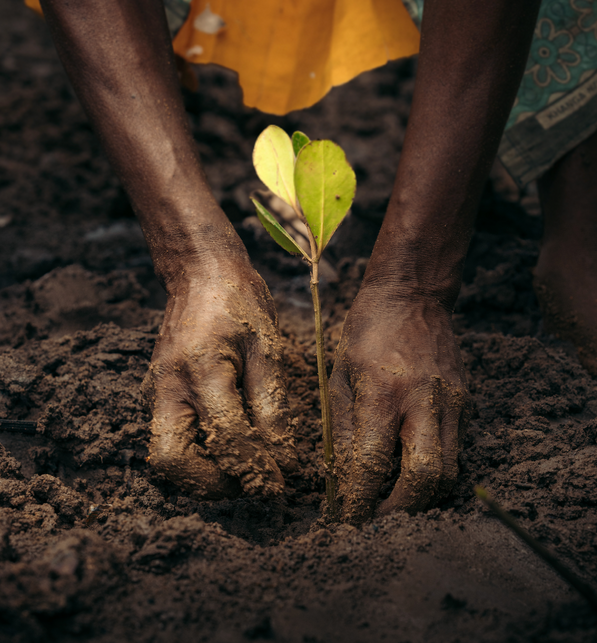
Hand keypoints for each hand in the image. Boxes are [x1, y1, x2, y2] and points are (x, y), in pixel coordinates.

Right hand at [141, 260, 296, 498]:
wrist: (200, 272)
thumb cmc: (239, 302)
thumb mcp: (266, 347)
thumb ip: (271, 404)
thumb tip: (283, 457)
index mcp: (202, 367)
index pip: (227, 435)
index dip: (256, 466)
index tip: (280, 481)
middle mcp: (168, 384)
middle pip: (171, 461)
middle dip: (210, 483)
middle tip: (248, 481)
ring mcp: (155, 389)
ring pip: (165, 454)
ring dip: (201, 473)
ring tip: (242, 465)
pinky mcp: (155, 392)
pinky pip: (169, 437)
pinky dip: (196, 454)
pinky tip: (228, 442)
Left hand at [330, 285, 470, 522]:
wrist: (413, 295)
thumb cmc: (367, 331)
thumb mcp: (340, 374)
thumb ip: (343, 428)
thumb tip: (341, 478)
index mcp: (383, 391)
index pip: (373, 463)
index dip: (359, 500)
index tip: (346, 519)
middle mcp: (423, 400)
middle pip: (426, 478)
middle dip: (401, 511)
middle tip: (377, 521)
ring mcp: (451, 402)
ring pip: (449, 471)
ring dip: (422, 497)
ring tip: (394, 502)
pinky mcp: (465, 401)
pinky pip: (455, 450)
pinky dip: (435, 469)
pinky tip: (411, 469)